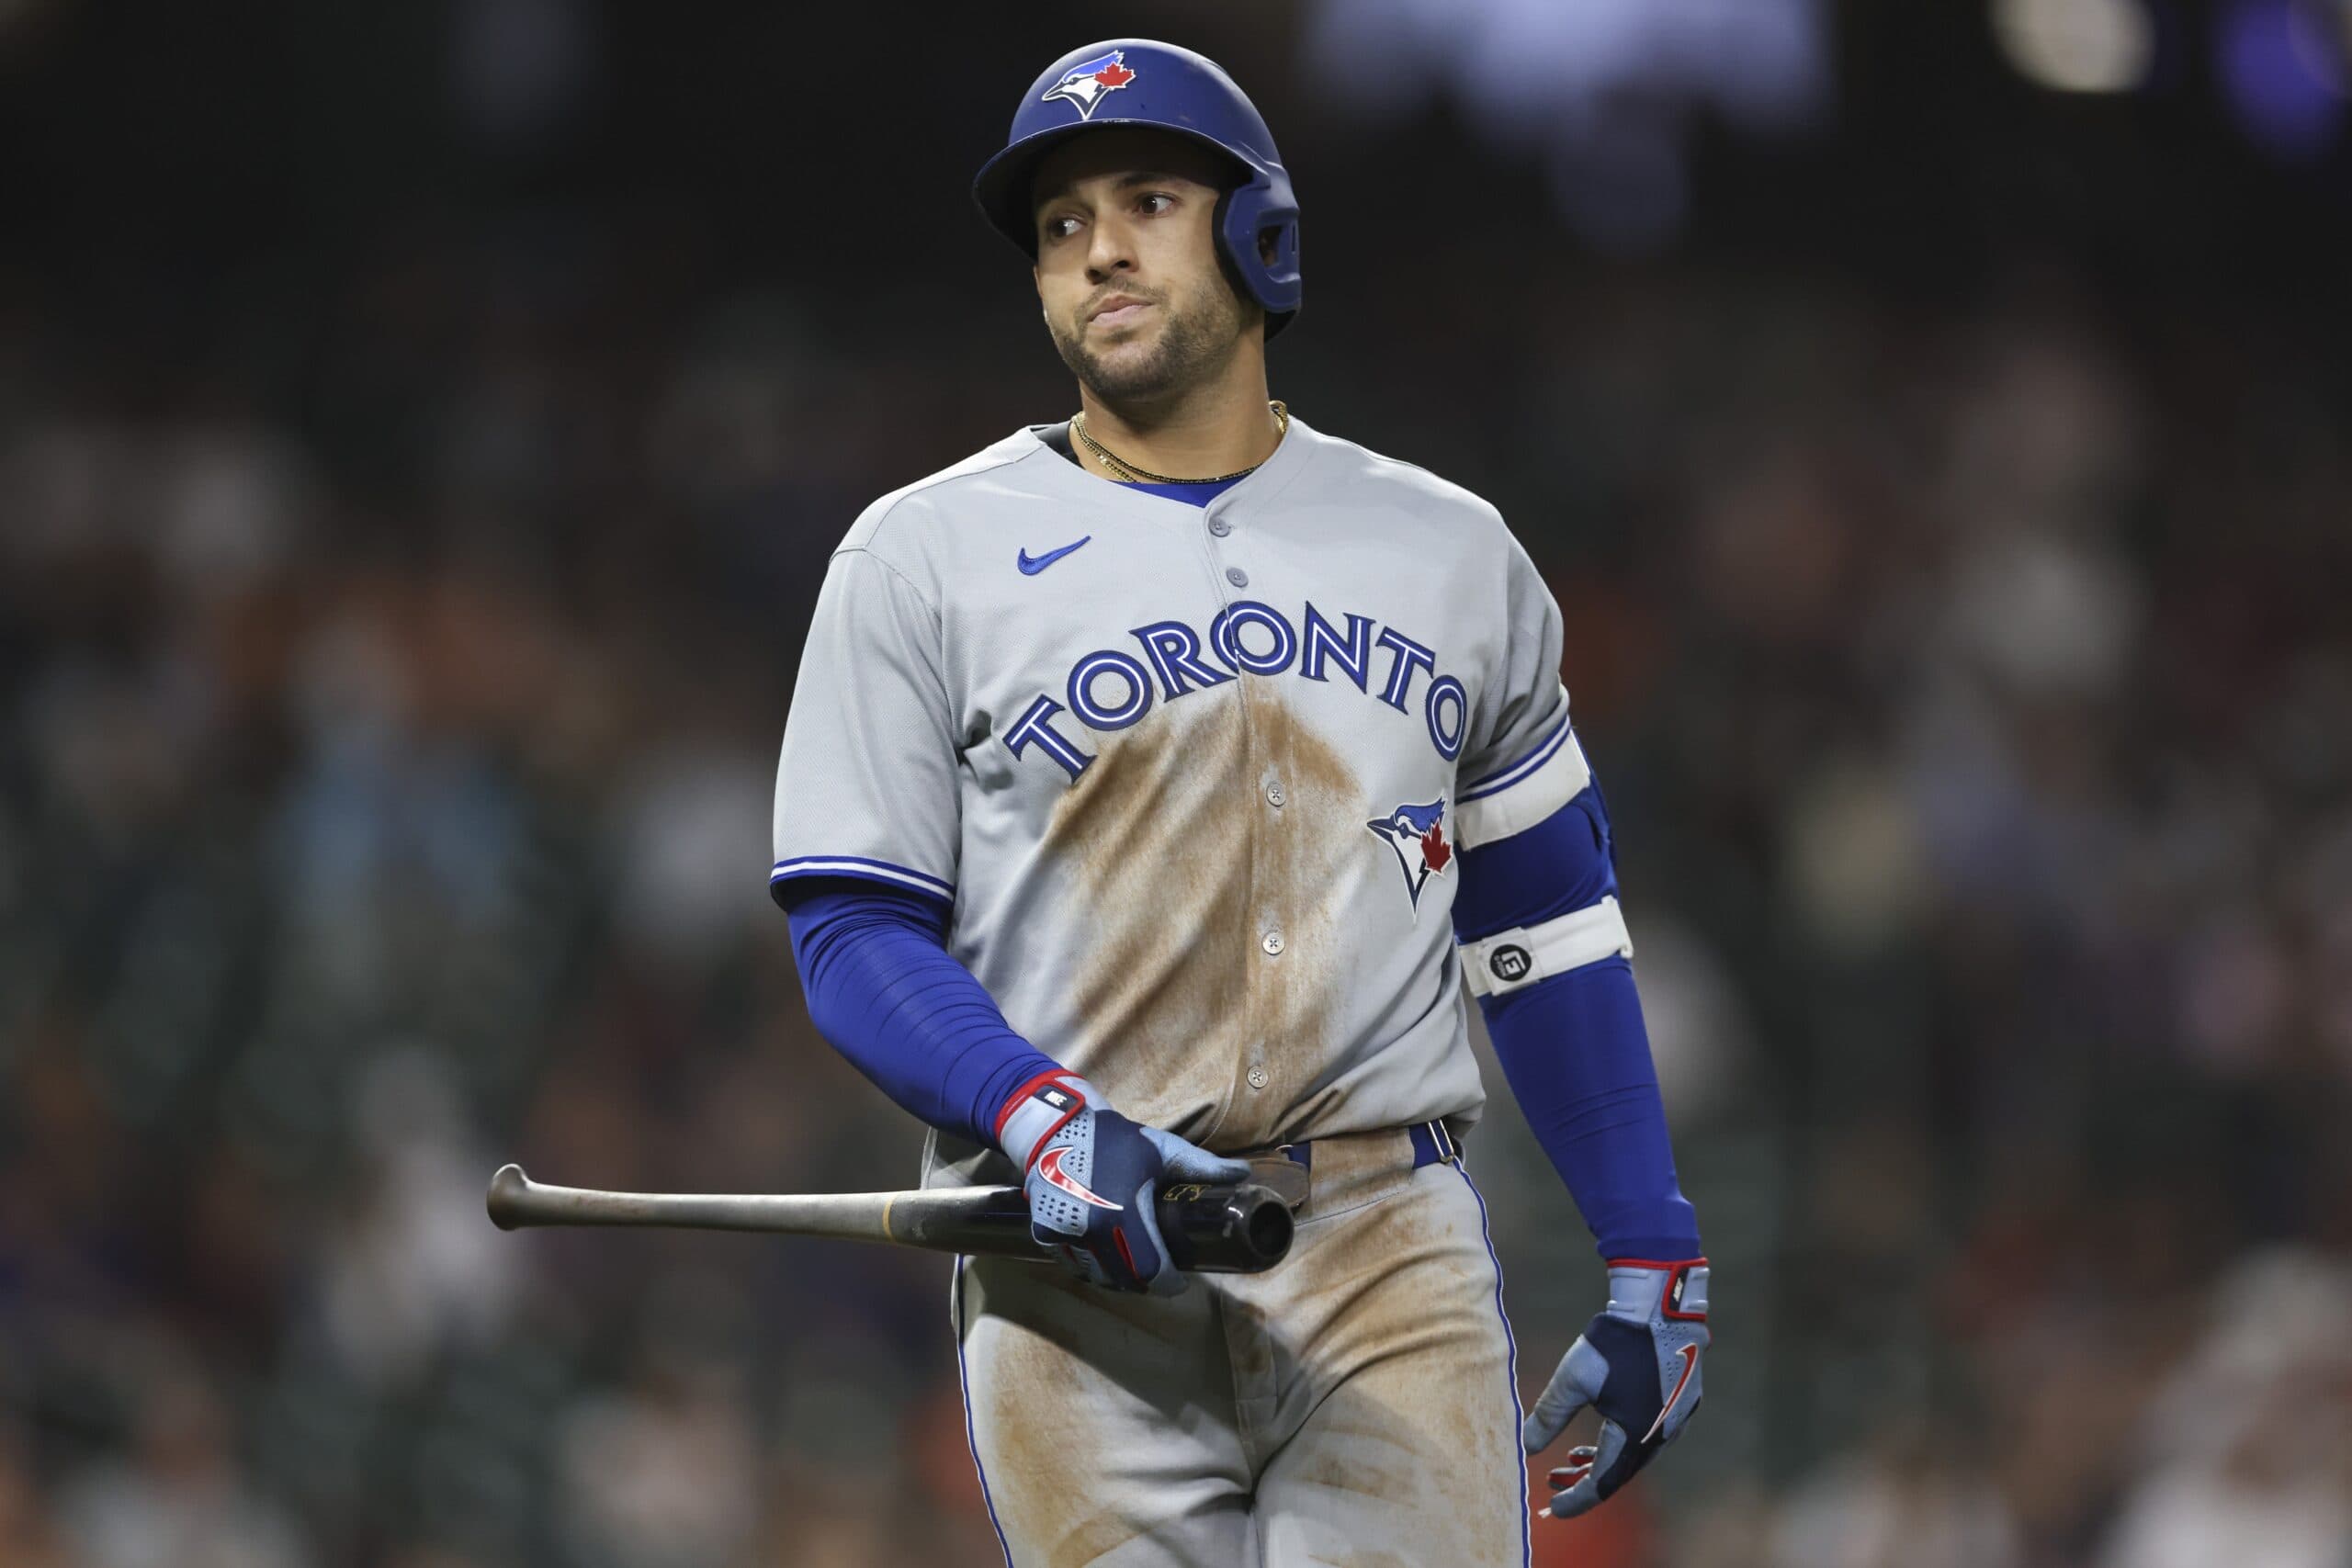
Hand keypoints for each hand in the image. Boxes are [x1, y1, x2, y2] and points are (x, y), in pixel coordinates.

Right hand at [995, 1072, 1247, 1293]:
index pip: (1151, 1270)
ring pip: (1098, 1276)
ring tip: (1134, 1265)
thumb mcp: (1162, 1150)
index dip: (1169, 1283)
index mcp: (1124, 1212)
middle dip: (1147, 1282)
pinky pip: (1074, 1265)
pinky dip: (1091, 1267)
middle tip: (1160, 1273)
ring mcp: (1064, 1235)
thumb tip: (1243, 1173)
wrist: (1055, 1128)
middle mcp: (1092, 1230)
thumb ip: (1203, 1167)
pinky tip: (1105, 1257)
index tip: (1181, 1281)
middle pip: (1126, 1280)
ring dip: (1119, 1277)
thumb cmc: (1114, 1139)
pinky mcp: (1044, 1234)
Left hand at [1524, 1258, 1709, 1518]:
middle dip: (1584, 1481)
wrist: (1662, 1306)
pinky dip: (1621, 1442)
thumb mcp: (1574, 1378)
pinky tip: (1601, 1433)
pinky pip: (1648, 1436)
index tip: (1552, 1508)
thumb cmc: (1616, 1341)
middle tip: (1552, 1483)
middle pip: (1619, 1473)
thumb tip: (1525, 1446)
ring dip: (1601, 1460)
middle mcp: (1661, 1436)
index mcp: (1636, 1437)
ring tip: (1570, 1459)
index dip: (1576, 1500)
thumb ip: (1549, 1415)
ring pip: (1634, 1454)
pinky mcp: (1681, 1403)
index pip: (1602, 1484)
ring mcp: (1675, 1421)